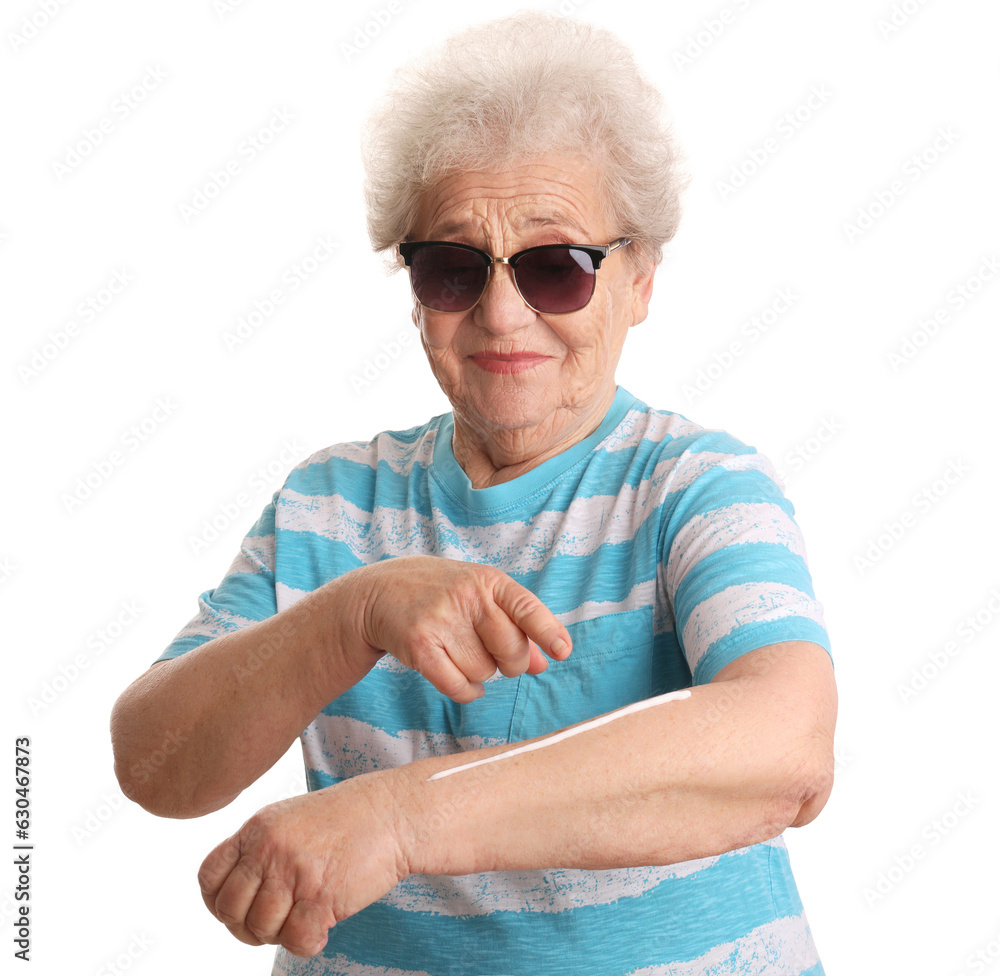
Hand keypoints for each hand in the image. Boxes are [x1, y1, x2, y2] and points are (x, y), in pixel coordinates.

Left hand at [198, 773, 409, 957]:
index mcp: (258, 828)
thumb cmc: (346, 818)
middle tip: (275, 921)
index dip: (217, 901)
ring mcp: (294, 872)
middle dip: (247, 926)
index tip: (238, 909)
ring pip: (260, 929)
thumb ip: (259, 850)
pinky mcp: (321, 897)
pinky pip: (295, 941)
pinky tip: (322, 929)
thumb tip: (234, 898)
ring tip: (303, 919)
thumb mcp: (290, 819)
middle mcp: (270, 849)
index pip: (210, 876)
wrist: (392, 813)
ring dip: (280, 934)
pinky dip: (306, 943)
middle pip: (230, 909)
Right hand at [352, 556, 571, 702]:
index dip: (548, 631)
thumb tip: (545, 663)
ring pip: (484, 673)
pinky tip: (456, 675)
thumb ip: (515, 627)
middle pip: (511, 651)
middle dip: (509, 664)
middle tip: (492, 655)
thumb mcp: (479, 598)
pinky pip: (459, 687)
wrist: (379, 593)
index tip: (563, 651)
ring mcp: (441, 620)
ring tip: (459, 652)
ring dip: (478, 674)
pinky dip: (465, 690)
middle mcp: (466, 597)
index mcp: (488, 581)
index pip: (526, 608)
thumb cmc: (442, 596)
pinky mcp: (419, 646)